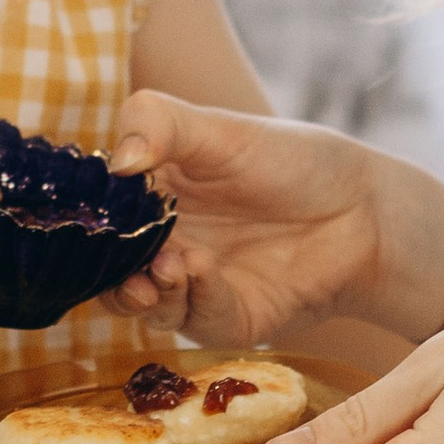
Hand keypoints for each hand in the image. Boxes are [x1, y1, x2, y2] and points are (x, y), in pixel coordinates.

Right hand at [108, 94, 419, 344]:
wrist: (363, 210)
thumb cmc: (294, 161)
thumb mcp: (221, 128)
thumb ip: (159, 124)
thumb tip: (116, 159)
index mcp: (150, 197)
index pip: (96, 214)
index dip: (82, 218)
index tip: (80, 215)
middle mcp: (161, 244)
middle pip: (106, 268)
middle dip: (105, 268)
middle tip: (119, 256)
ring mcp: (191, 285)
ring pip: (139, 303)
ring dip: (141, 290)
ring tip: (163, 267)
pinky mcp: (224, 319)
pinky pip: (191, 319)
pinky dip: (190, 297)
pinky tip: (199, 269)